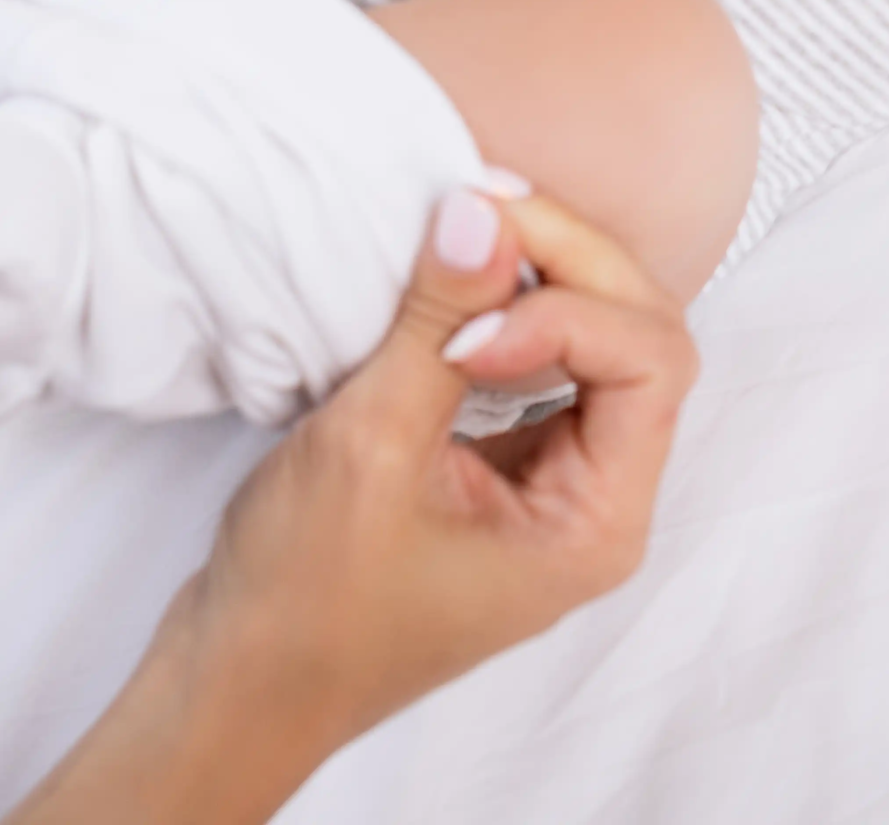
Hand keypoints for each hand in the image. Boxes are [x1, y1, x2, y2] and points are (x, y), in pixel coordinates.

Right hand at [10, 186, 698, 823]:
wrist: (240, 679)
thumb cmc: (303, 600)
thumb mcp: (368, 448)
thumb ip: (433, 326)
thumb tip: (480, 213)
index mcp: (596, 523)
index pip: (648, 364)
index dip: (566, 310)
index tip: (463, 322)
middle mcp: (598, 501)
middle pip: (640, 337)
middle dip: (568, 262)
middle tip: (480, 210)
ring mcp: (557, 483)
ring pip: (602, 339)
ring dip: (543, 273)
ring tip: (471, 231)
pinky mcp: (510, 465)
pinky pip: (549, 361)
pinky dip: (513, 306)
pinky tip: (460, 281)